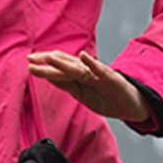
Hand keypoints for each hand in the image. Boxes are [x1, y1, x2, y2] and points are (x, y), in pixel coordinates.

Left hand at [27, 50, 149, 124]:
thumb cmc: (108, 98)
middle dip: (47, 62)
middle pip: (64, 66)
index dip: (44, 66)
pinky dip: (92, 64)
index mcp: (79, 77)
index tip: (29, 63)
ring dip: (63, 62)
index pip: (59, 69)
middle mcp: (87, 72)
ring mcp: (99, 75)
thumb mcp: (83, 95)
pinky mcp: (112, 79)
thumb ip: (68, 85)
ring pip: (78, 68)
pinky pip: (101, 71)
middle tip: (30, 58)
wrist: (133, 105)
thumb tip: (49, 78)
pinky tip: (84, 57)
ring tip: (48, 57)